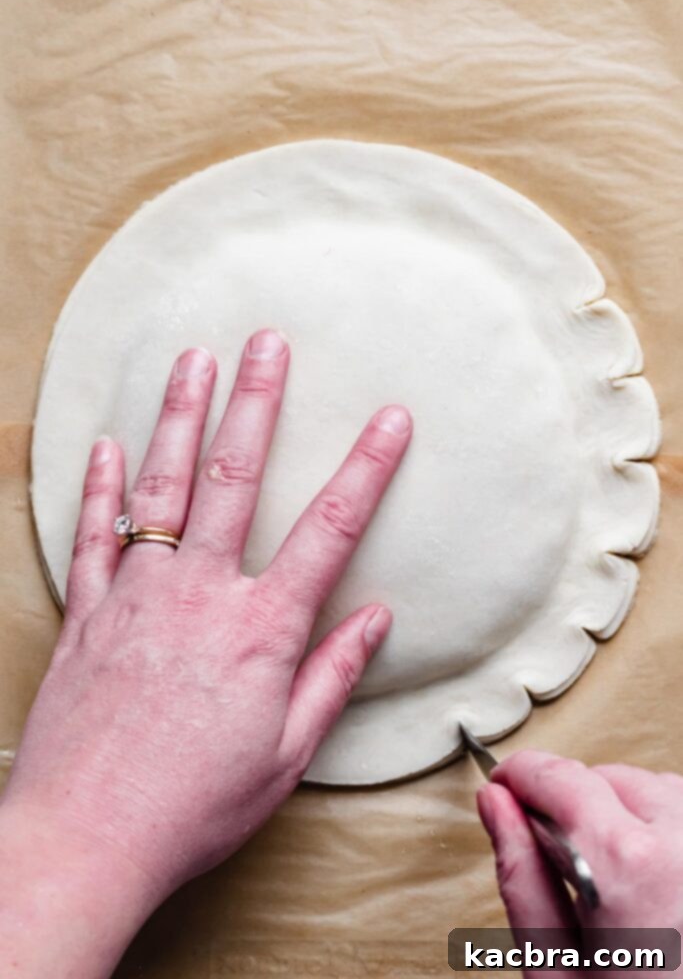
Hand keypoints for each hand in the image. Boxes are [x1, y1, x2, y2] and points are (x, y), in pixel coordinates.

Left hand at [0, 330, 411, 975]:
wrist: (85, 840)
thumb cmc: (193, 806)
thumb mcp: (286, 753)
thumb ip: (333, 674)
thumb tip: (377, 616)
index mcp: (261, 629)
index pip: (329, 529)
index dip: (366, 467)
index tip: (391, 418)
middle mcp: (199, 594)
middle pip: (233, 478)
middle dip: (256, 403)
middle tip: (267, 344)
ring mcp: (136, 595)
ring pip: (160, 486)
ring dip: (179, 417)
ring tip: (192, 360)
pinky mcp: (86, 613)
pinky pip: (94, 534)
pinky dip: (100, 486)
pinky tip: (107, 444)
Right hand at [477, 751, 682, 975]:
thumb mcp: (555, 973)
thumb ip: (520, 875)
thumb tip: (497, 805)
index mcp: (630, 866)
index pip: (561, 775)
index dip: (522, 776)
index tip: (505, 787)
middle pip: (610, 778)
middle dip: (574, 802)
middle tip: (561, 864)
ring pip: (660, 790)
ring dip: (626, 812)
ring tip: (615, 881)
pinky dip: (668, 831)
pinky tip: (658, 884)